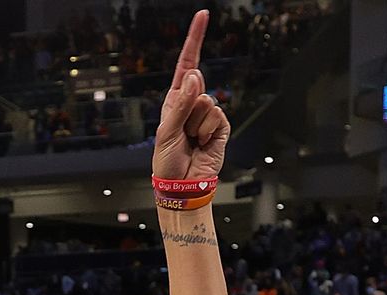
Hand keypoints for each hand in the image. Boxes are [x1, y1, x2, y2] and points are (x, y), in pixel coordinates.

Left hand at [151, 11, 228, 182]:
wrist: (182, 186)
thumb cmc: (167, 160)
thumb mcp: (166, 131)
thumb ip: (180, 103)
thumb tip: (195, 75)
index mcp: (175, 98)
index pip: (187, 64)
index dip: (195, 40)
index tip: (202, 15)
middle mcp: (192, 102)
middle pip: (196, 84)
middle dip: (186, 106)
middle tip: (181, 131)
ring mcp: (207, 115)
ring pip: (206, 103)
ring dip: (195, 124)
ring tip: (190, 141)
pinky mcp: (221, 127)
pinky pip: (217, 117)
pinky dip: (207, 131)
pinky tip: (202, 144)